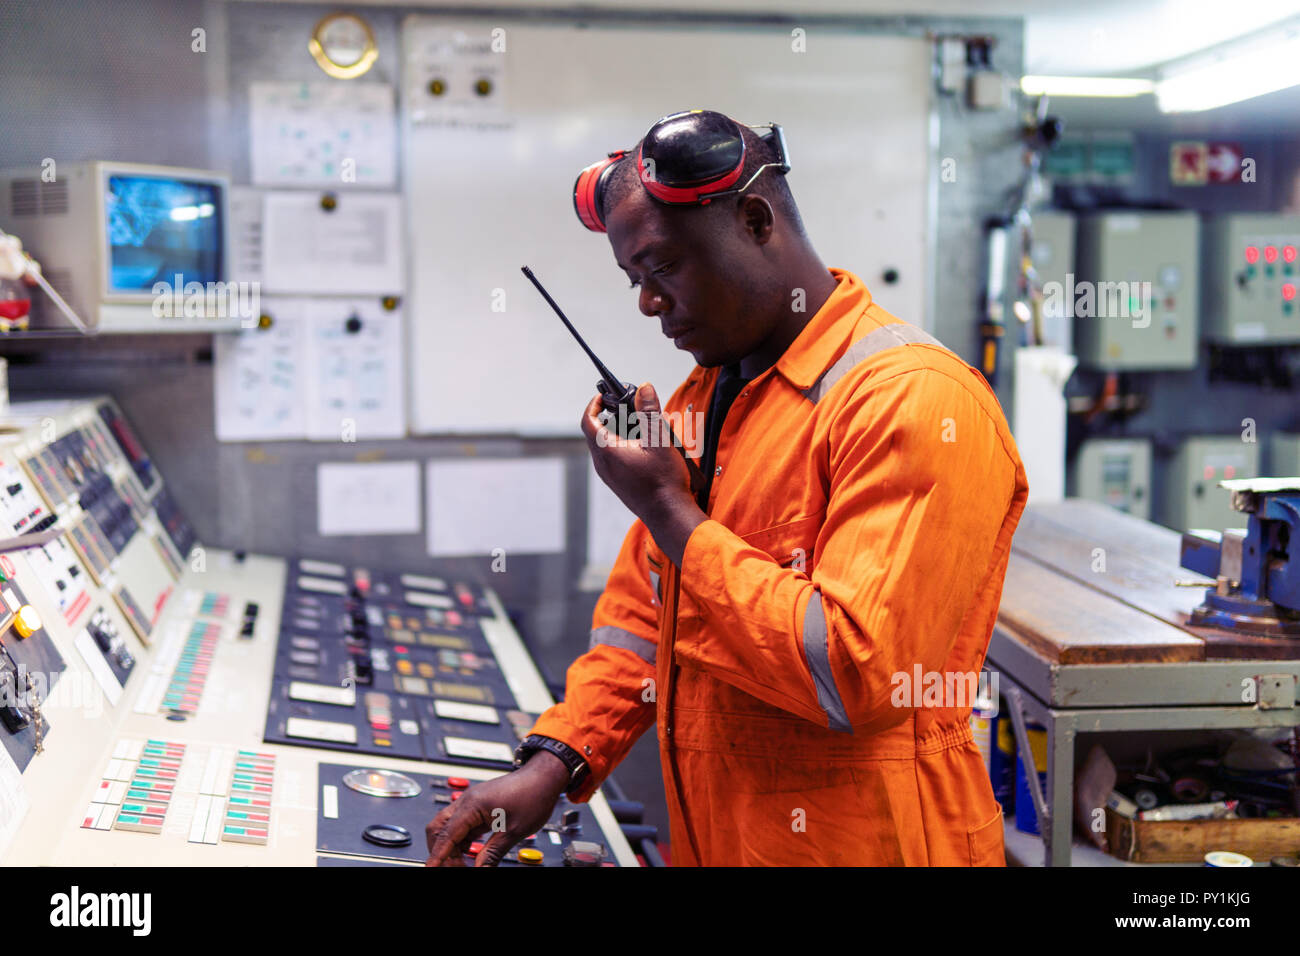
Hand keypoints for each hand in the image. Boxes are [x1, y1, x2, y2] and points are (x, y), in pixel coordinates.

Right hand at [424, 751, 568, 866]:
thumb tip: (480, 869)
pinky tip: (469, 853)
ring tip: (462, 864)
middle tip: (454, 867)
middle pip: (438, 829)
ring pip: (449, 828)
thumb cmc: (533, 794)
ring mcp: (472, 803)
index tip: (431, 868)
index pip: (445, 835)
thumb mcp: (513, 831)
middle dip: (441, 851)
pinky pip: (461, 826)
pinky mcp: (479, 807)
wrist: (544, 776)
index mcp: (472, 805)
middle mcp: (467, 802)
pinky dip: (460, 841)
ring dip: (451, 847)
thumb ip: (492, 853)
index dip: (438, 855)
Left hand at [581, 383, 705, 564]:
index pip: (588, 421)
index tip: (604, 395)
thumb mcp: (659, 439)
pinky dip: (624, 447)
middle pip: (597, 432)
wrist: (668, 514)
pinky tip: (646, 448)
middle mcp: (603, 464)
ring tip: (642, 427)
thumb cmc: (663, 480)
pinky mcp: (618, 484)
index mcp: (607, 451)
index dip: (594, 405)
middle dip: (611, 417)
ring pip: (606, 446)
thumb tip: (644, 388)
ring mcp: (609, 476)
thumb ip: (650, 411)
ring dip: (620, 432)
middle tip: (628, 408)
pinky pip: (614, 459)